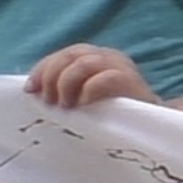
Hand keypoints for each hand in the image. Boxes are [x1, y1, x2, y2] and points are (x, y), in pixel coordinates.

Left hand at [26, 44, 161, 109]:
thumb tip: (34, 93)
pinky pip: (106, 78)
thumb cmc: (113, 115)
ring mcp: (122, 67)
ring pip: (85, 62)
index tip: (30, 91)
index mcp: (96, 57)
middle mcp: (109, 56)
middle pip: (71, 54)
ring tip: (65, 106)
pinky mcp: (132, 82)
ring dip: (67, 84)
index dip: (43, 69)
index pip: (64, 54)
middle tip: (48, 101)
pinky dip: (89, 91)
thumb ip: (65, 89)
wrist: (151, 128)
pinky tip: (84, 106)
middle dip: (52, 76)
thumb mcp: (84, 98)